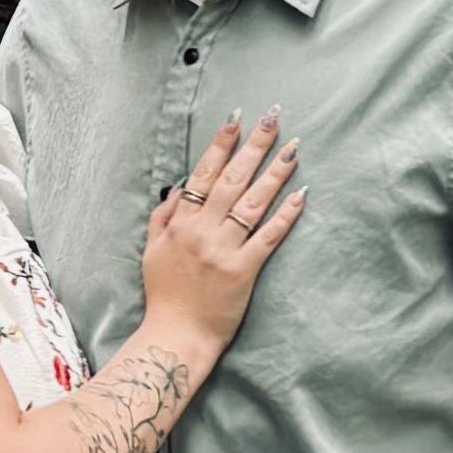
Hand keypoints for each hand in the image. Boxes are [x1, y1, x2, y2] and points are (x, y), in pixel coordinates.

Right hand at [138, 111, 303, 355]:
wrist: (176, 335)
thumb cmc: (164, 294)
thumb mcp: (151, 250)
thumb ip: (163, 217)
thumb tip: (178, 188)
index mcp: (180, 223)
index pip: (203, 174)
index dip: (221, 144)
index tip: (236, 118)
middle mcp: (202, 230)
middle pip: (232, 179)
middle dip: (254, 145)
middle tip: (273, 117)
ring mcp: (223, 249)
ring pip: (253, 202)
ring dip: (275, 172)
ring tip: (294, 148)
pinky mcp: (243, 270)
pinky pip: (268, 237)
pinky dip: (285, 215)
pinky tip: (301, 194)